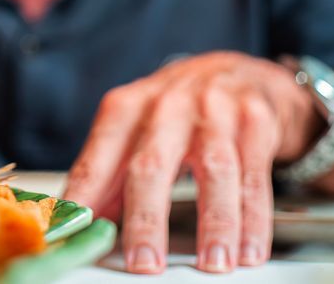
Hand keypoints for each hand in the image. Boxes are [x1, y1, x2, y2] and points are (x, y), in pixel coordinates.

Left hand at [62, 51, 321, 273]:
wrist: (235, 70)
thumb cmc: (176, 108)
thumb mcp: (134, 129)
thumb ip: (109, 174)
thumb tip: (82, 220)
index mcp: (126, 107)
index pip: (98, 158)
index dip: (86, 196)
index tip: (78, 229)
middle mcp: (166, 105)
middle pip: (152, 164)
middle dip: (146, 218)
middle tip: (144, 262)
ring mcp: (214, 109)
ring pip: (214, 170)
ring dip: (214, 222)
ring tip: (211, 263)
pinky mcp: (255, 120)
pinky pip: (255, 176)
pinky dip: (253, 218)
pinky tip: (248, 249)